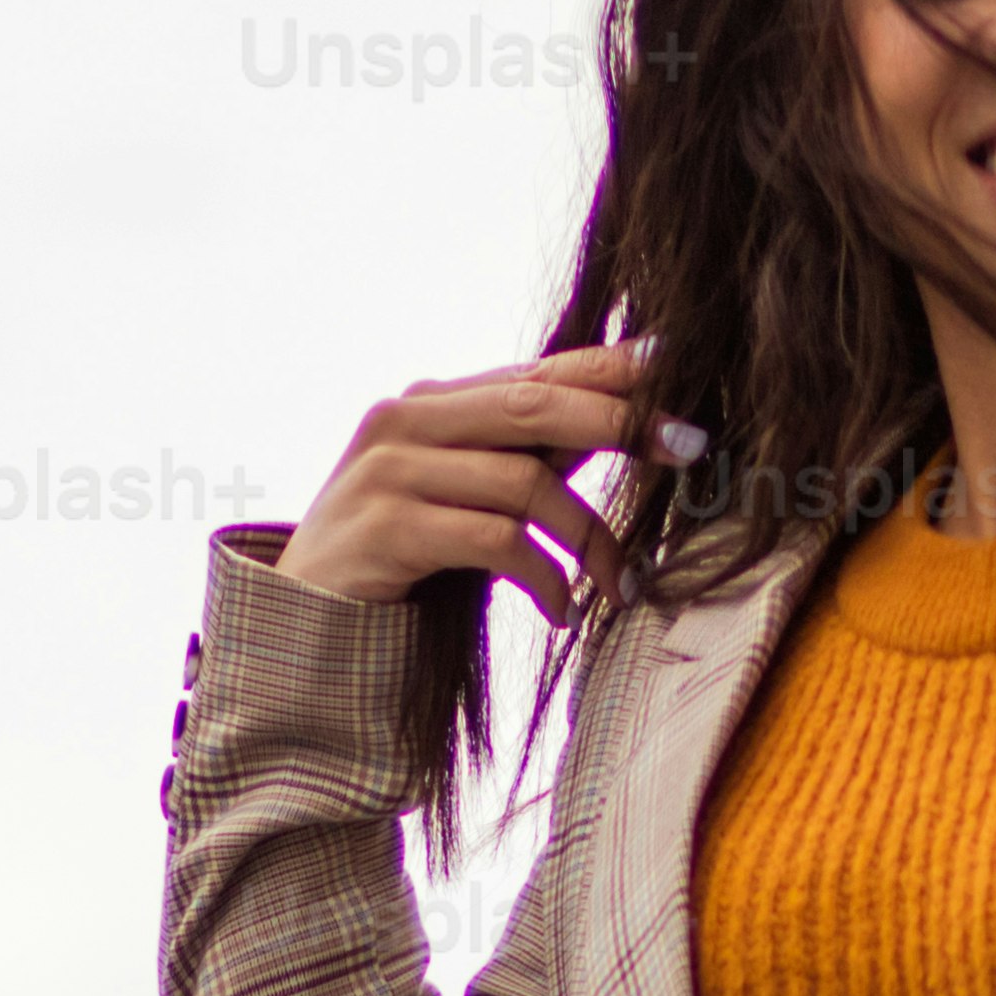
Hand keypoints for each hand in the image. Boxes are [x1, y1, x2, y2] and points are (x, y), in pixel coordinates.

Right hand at [280, 339, 664, 617]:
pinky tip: (563, 609)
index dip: (611, 370)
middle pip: (533, 406)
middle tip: (689, 450)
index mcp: (434, 402)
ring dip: (589, 538)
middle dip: (620, 425)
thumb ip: (527, 456)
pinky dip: (544, 577)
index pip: (536, 371)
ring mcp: (389, 472)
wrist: (305, 625)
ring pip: (521, 482)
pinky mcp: (384, 529)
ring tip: (621, 585)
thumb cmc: (402, 560)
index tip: (678, 374)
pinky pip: (492, 542)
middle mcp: (406, 421)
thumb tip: (627, 423)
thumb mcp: (466, 495)